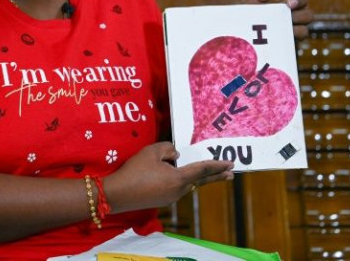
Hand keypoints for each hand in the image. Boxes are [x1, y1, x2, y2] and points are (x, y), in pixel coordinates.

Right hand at [104, 142, 233, 213]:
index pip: (202, 170)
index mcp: (178, 178)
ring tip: (206, 172)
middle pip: (200, 181)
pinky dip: (182, 181)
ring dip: (197, 178)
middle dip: (216, 177)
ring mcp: (171, 198)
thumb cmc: (135, 170)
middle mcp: (179, 191)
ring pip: (187, 185)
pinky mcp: (162, 200)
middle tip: (231, 174)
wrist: (118, 194)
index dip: (216, 165)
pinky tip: (175, 175)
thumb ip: (168, 149)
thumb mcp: (151, 152)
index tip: (230, 164)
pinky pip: (177, 188)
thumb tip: (177, 155)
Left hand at [246, 0, 313, 39]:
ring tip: (283, 29)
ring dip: (297, 30)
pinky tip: (279, 40)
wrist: (241, 34)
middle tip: (289, 17)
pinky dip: (289, 41)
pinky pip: (296, 44)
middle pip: (309, 15)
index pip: (303, 0)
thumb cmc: (250, 15)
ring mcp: (293, 32)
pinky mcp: (288, 44)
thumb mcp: (252, 4)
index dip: (300, 0)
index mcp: (290, 6)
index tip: (290, 3)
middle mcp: (295, 18)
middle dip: (301, 16)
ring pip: (305, 31)